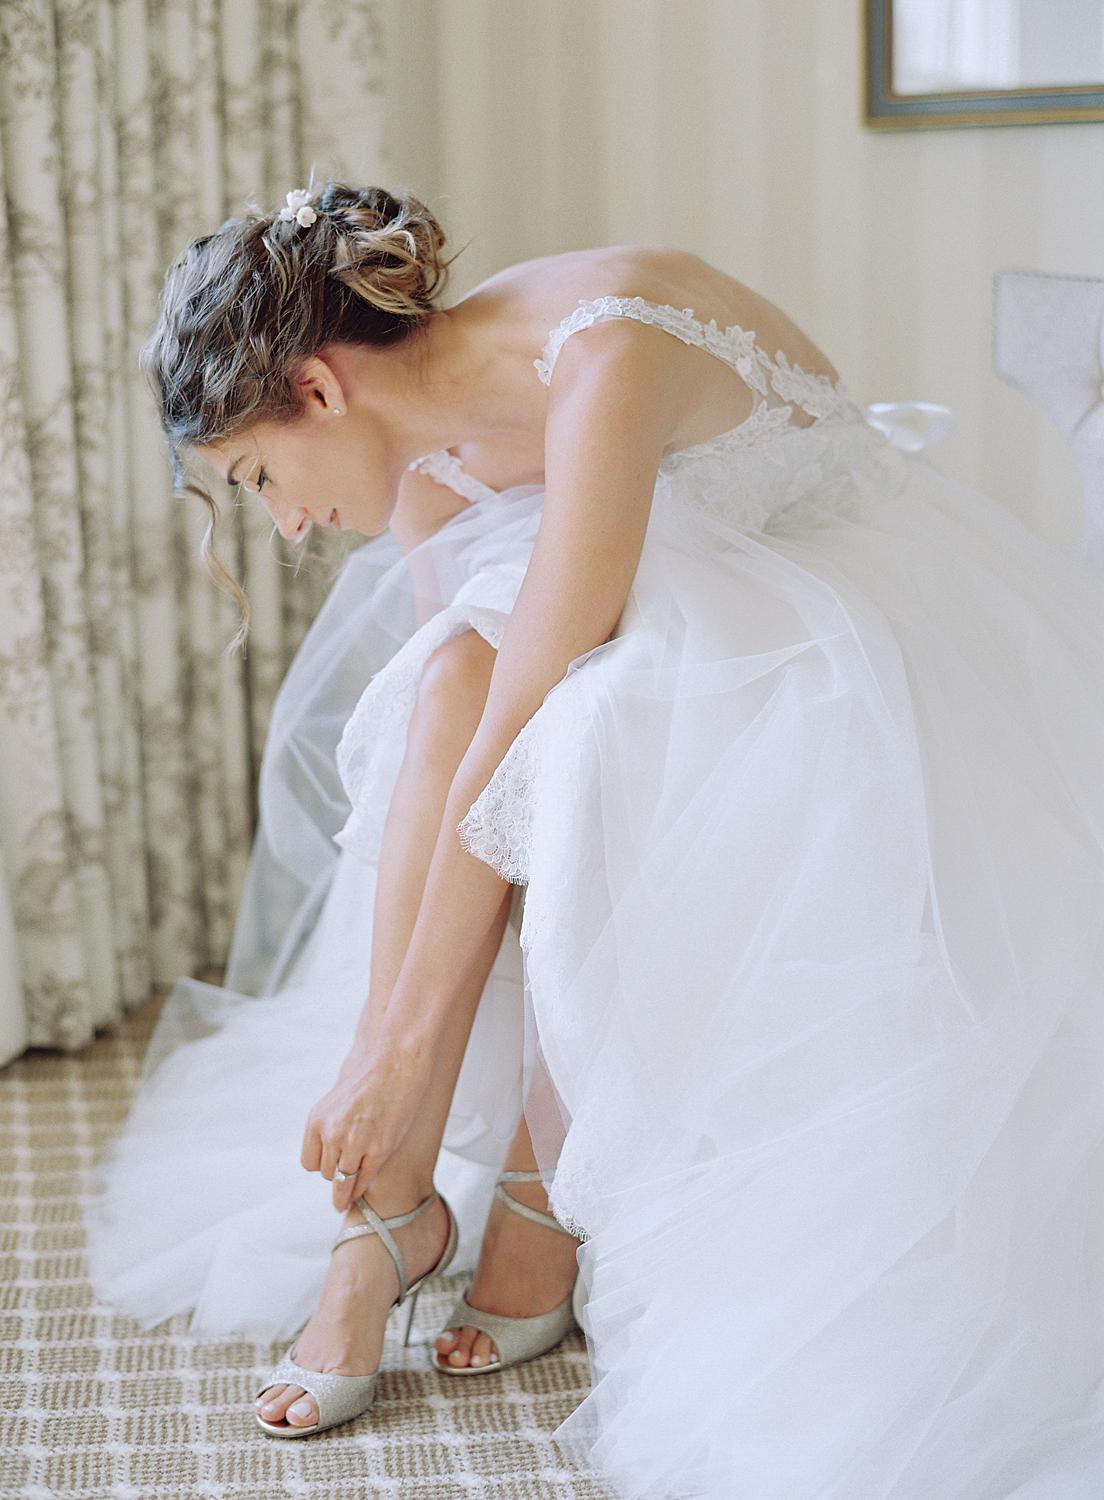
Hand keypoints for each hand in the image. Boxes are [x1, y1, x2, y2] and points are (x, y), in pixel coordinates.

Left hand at [300, 1028, 434, 1212]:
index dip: (324, 1166)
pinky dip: (362, 1189)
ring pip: (344, 1182)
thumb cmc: (369, 1074)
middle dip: (338, 1175)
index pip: (310, 1162)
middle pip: (327, 1173)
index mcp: (317, 1121)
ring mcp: (355, 1144)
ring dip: (348, 1189)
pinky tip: (364, 1193)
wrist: (395, 1061)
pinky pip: (365, 1179)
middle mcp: (331, 1134)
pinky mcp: (379, 1149)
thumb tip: (330, 1142)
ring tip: (351, 1197)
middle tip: (346, 1182)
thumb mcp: (337, 1099)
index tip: (333, 1169)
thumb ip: (331, 1123)